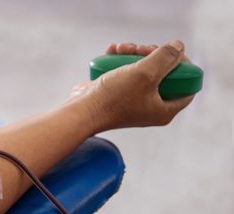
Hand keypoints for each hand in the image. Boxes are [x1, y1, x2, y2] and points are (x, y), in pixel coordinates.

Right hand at [71, 40, 194, 132]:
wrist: (81, 112)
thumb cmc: (113, 98)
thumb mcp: (144, 74)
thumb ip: (165, 58)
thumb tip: (178, 47)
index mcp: (163, 110)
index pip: (187, 85)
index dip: (182, 65)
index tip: (168, 53)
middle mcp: (150, 108)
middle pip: (164, 74)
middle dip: (152, 55)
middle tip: (140, 48)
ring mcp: (133, 102)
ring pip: (142, 71)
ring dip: (133, 54)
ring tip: (120, 48)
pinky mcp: (117, 96)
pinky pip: (125, 74)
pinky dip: (120, 61)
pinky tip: (112, 51)